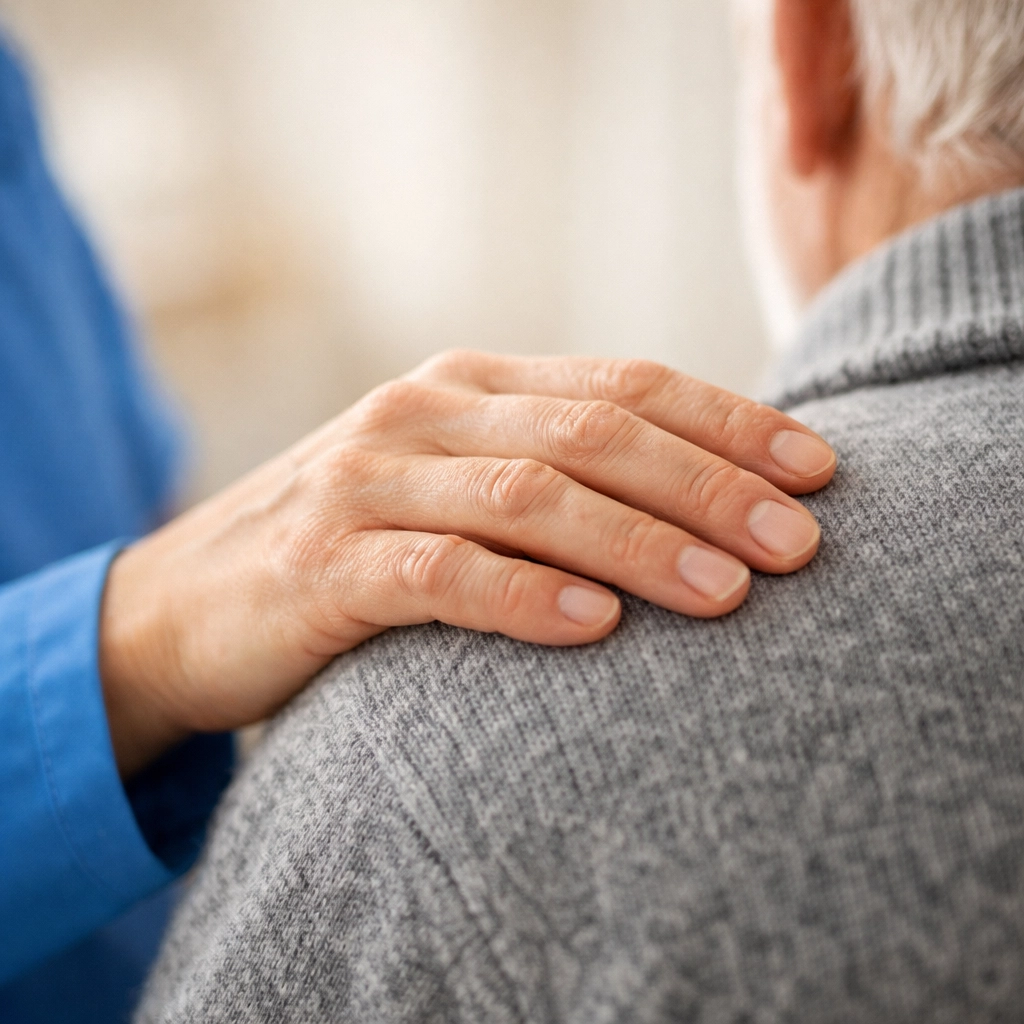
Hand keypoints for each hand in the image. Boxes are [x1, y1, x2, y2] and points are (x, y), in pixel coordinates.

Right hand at [99, 352, 834, 774]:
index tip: (821, 469)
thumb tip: (696, 501)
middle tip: (801, 543)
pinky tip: (595, 627)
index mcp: (470, 385)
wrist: (185, 602)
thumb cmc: (352, 547)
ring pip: (528, 495)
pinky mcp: (323, 562)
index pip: (626, 385)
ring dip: (639, 542)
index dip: (730, 423)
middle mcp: (424, 414)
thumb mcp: (452, 486)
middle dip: (711, 485)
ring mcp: (368, 482)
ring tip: (730, 593)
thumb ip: (548, 472)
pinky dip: (522, 596)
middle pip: (595, 432)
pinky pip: (440, 572)